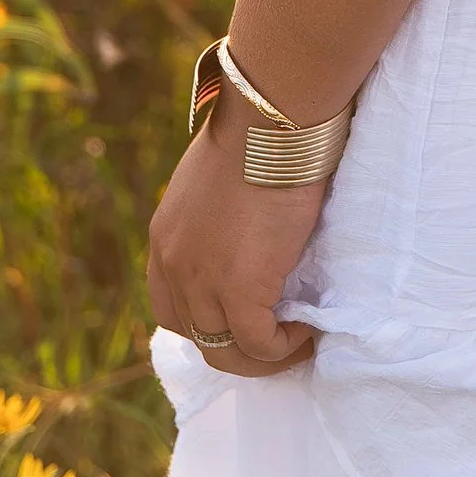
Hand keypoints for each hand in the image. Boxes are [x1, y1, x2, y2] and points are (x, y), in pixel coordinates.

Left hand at [145, 110, 328, 378]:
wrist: (273, 120)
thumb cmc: (261, 131)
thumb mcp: (219, 179)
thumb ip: (219, 213)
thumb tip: (248, 229)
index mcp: (166, 237)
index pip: (170, 307)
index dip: (208, 322)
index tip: (247, 319)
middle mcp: (173, 265)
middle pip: (194, 337)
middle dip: (235, 347)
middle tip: (277, 338)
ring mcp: (202, 281)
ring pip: (225, 353)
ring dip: (264, 356)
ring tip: (299, 340)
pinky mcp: (238, 290)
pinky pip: (260, 344)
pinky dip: (286, 346)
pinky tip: (309, 328)